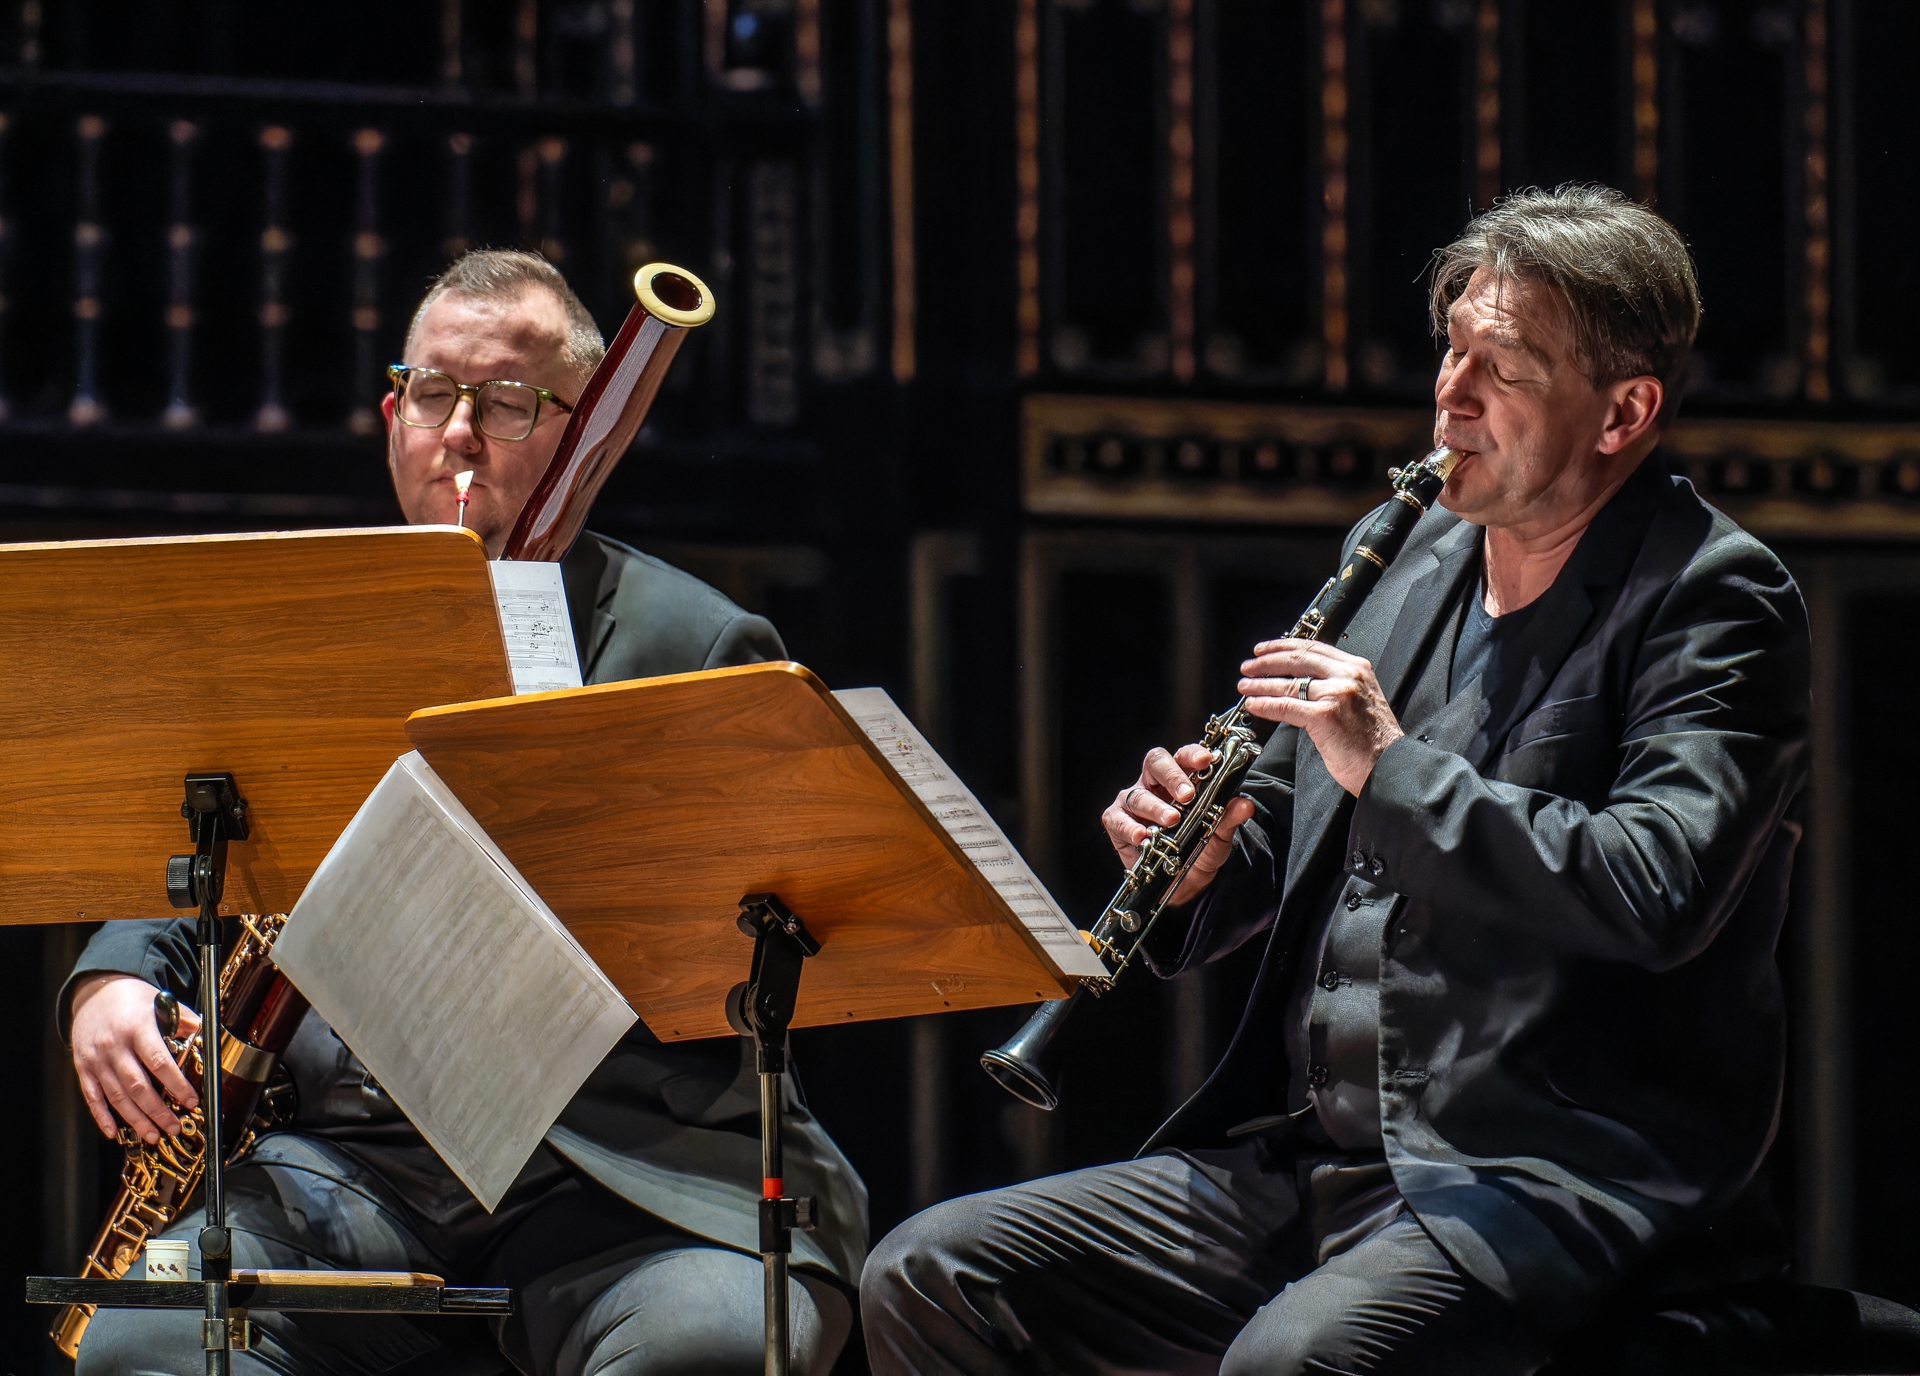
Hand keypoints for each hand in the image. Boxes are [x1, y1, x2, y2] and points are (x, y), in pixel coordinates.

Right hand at [70, 974, 200, 1143]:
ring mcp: (96, 1059)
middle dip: (157, 1111)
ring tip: (153, 1135)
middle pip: (137, 1086)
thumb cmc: (134, 999)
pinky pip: (92, 1096)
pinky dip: (102, 1117)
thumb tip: (209, 1039)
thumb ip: (186, 1021)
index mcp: (138, 1028)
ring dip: (136, 1119)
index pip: (159, 1062)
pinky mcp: (82, 1067)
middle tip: (174, 1128)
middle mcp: (114, 1046)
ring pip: (116, 1096)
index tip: (191, 1101)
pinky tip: (114, 1132)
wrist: (95, 991)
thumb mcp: (162, 1002)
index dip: (176, 1085)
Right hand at [1101, 744, 1256, 905]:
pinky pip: (1117, 820)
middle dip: (1172, 776)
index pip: (1183, 757)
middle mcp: (1154, 785)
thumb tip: (1244, 804)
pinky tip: (1142, 836)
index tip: (1206, 761)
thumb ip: (1228, 818)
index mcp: (1180, 780)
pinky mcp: (1116, 822)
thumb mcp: (1218, 837)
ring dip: (1155, 807)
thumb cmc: (1197, 852)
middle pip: (1156, 763)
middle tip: (1187, 795)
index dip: (1192, 755)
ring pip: (1138, 794)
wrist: (1182, 886)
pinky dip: (1129, 827)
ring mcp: (1133, 802)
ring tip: (1171, 820)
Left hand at [1240, 639, 1402, 795]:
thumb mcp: (1359, 699)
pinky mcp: (1325, 715)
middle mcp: (1348, 676)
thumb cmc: (1374, 741)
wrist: (1390, 766)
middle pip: (1297, 659)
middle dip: (1266, 662)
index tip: (1264, 650)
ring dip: (1260, 684)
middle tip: (1248, 667)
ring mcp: (1337, 694)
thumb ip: (1334, 686)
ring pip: (1289, 683)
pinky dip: (1265, 705)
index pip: (1313, 648)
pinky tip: (1254, 705)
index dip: (1283, 647)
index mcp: (1356, 668)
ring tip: (1244, 687)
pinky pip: (1286, 706)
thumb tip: (1298, 683)